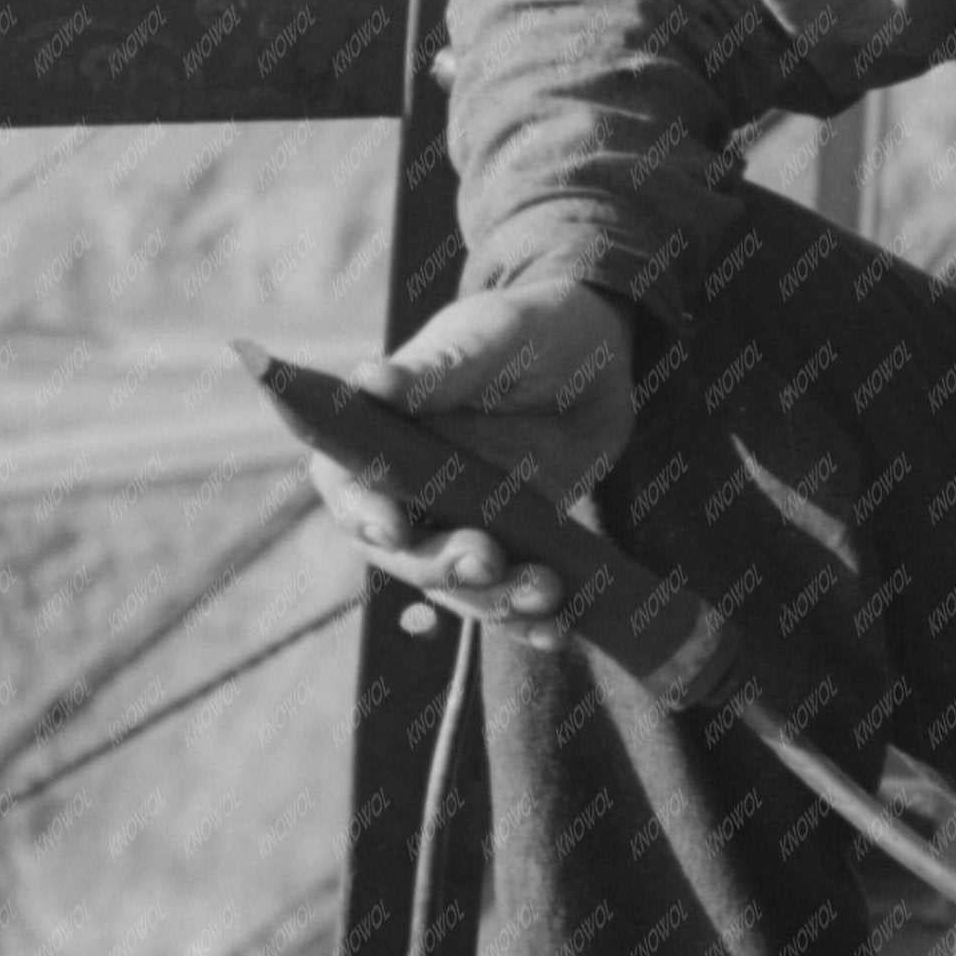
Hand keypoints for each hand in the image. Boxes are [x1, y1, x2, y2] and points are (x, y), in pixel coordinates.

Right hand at [307, 281, 635, 653]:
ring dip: (494, 600)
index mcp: (385, 433)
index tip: (394, 528)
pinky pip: (509, 599)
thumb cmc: (533, 327)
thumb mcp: (493, 335)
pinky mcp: (512, 547)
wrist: (606, 354)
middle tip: (488, 560)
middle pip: (403, 552)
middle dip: (440, 566)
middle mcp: (413, 489)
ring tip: (546, 591)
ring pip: (458, 587)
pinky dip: (529, 621)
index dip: (364, 513)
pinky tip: (557, 629)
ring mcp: (461, 524)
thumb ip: (438, 366)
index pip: (350, 485)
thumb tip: (369, 380)